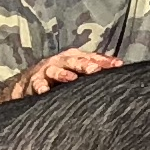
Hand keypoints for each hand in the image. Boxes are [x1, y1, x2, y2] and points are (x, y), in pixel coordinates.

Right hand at [9, 48, 124, 100]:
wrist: (30, 81)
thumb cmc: (60, 77)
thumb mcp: (77, 72)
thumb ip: (94, 73)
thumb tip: (120, 76)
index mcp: (74, 57)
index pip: (92, 58)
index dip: (105, 61)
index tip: (118, 66)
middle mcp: (61, 61)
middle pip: (74, 61)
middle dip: (85, 65)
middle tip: (95, 70)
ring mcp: (47, 70)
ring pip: (55, 70)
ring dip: (63, 73)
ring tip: (71, 78)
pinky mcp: (34, 81)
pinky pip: (37, 84)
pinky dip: (40, 87)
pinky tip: (44, 91)